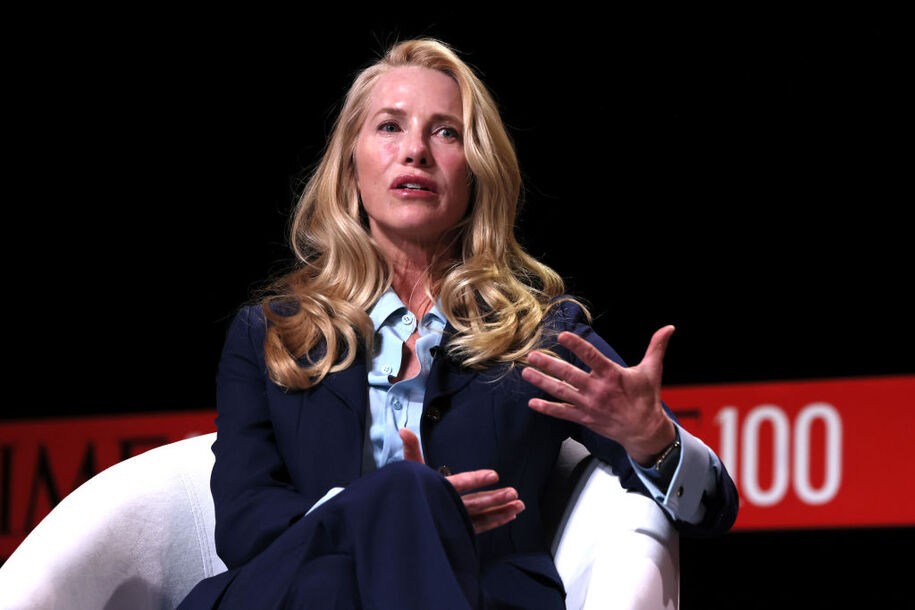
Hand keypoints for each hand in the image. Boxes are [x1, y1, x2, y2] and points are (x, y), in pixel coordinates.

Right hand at [399, 428, 524, 533]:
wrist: (402, 520)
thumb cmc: (408, 491)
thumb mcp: (409, 468)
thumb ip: (411, 448)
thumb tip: (403, 429)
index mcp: (437, 489)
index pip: (458, 483)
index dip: (475, 480)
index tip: (494, 475)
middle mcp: (447, 506)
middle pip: (474, 503)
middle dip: (495, 499)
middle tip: (514, 492)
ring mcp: (454, 520)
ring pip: (481, 516)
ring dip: (501, 511)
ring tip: (519, 505)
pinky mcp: (460, 529)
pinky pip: (480, 527)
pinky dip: (495, 521)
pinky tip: (510, 515)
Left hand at [520, 325, 677, 465]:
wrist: (644, 431)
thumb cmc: (646, 399)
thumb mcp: (652, 371)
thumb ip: (656, 347)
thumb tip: (669, 328)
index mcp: (612, 375)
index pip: (591, 357)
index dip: (576, 346)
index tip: (562, 336)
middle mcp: (597, 390)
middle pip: (569, 375)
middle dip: (548, 365)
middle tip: (531, 355)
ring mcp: (589, 406)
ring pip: (561, 392)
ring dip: (541, 382)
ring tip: (525, 373)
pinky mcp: (584, 418)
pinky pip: (562, 413)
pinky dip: (547, 408)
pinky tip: (532, 403)